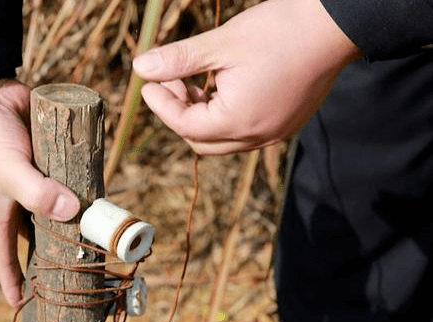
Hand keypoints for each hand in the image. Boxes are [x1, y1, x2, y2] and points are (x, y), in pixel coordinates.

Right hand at [0, 79, 79, 305]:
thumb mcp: (6, 171)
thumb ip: (37, 193)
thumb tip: (73, 213)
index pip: (3, 256)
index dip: (12, 281)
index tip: (21, 305)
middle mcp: (14, 199)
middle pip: (34, 235)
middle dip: (51, 253)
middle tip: (77, 271)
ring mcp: (30, 178)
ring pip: (53, 206)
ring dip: (70, 217)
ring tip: (96, 234)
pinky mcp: (44, 157)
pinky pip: (63, 177)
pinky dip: (77, 185)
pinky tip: (96, 191)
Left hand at [133, 0, 361, 154]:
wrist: (335, 26)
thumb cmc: (280, 31)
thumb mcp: (222, 44)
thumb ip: (178, 60)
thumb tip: (140, 68)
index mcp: (239, 121)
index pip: (184, 125)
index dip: (160, 104)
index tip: (148, 82)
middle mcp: (257, 137)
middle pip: (201, 140)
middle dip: (178, 114)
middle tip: (169, 82)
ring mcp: (274, 134)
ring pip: (222, 139)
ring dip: (201, 116)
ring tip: (192, 83)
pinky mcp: (285, 124)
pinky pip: (244, 132)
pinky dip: (224, 116)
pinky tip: (220, 88)